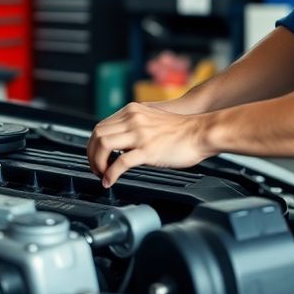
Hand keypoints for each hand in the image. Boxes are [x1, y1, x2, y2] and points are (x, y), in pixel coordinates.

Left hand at [86, 102, 215, 187]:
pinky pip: (120, 163)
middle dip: (91, 155)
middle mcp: (133, 120)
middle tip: (96, 168)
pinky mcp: (148, 150)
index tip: (95, 156)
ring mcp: (139, 134)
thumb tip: (122, 141)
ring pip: (103, 145)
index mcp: (132, 112)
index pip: (100, 126)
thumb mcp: (151, 118)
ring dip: (97, 163)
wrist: (202, 131)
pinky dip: (110, 174)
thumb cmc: (182, 129)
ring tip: (102, 175)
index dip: (93, 144)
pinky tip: (110, 181)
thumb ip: (135, 124)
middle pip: (97, 135)